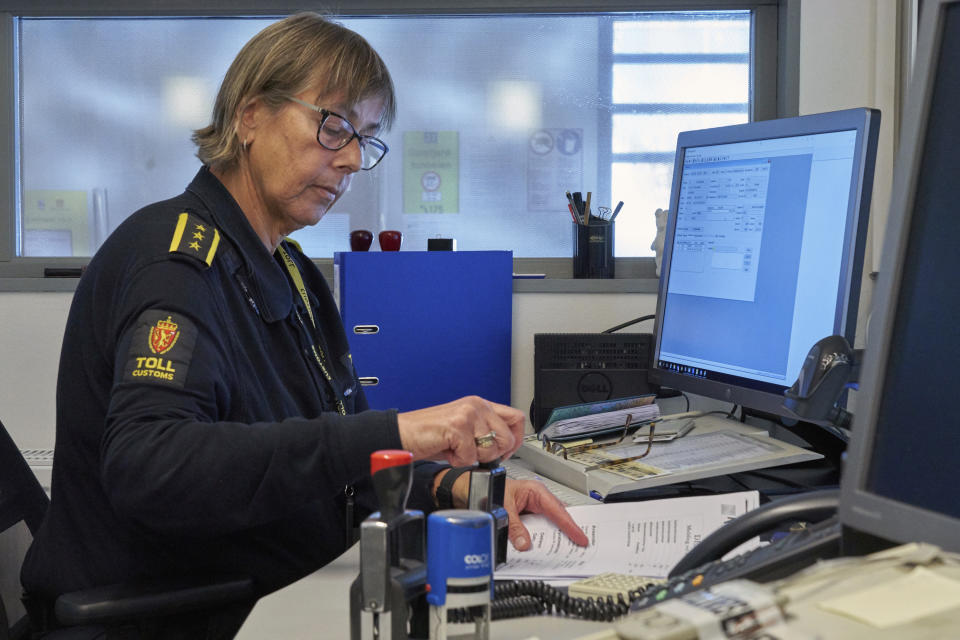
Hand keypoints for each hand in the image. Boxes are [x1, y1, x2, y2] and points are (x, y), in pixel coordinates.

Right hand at [397, 396, 523, 465]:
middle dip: (492, 454)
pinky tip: (447, 451)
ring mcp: (468, 414)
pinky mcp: (457, 426)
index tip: (504, 452)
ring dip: (473, 458)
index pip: (517, 418)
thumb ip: (484, 432)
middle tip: (473, 453)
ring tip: (456, 450)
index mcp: (480, 405)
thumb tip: (506, 446)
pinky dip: (458, 461)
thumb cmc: (429, 434)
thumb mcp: (464, 430)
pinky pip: (470, 456)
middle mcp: (476, 406)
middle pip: (508, 438)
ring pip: (491, 449)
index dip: (515, 440)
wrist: (402, 434)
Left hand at [432, 472, 588, 550]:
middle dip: (567, 532)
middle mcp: (536, 500)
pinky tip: (543, 549)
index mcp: (536, 491)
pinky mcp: (526, 519)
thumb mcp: (502, 507)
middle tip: (579, 546)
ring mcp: (532, 510)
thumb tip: (523, 543)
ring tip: (565, 550)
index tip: (581, 538)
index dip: (571, 526)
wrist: (470, 489)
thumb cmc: (487, 488)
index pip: (558, 511)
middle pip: (557, 519)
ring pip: (548, 526)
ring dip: (553, 537)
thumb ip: (514, 526)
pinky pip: (537, 530)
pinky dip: (540, 539)